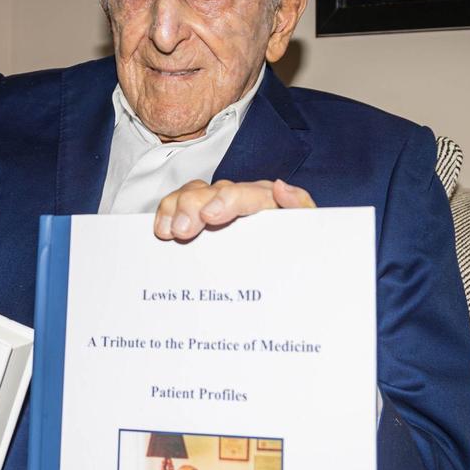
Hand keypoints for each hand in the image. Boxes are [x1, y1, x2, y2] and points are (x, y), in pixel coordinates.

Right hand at [154, 179, 315, 240]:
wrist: (281, 282)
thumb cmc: (293, 253)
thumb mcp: (307, 233)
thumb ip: (301, 208)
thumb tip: (281, 187)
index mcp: (267, 201)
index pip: (247, 193)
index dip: (227, 200)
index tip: (210, 216)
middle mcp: (239, 199)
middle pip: (213, 191)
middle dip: (194, 206)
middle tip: (182, 230)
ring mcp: (216, 207)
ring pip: (193, 194)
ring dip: (177, 208)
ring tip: (170, 231)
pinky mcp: (199, 218)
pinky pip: (177, 205)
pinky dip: (167, 213)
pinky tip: (162, 229)